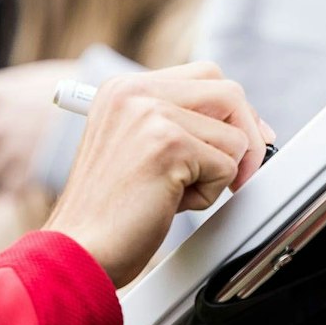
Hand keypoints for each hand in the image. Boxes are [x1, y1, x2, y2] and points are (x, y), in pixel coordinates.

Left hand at [0, 59, 76, 191]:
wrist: (118, 115)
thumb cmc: (89, 91)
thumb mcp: (49, 79)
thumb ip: (19, 92)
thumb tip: (6, 99)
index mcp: (4, 92)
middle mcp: (3, 122)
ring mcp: (15, 152)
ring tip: (16, 162)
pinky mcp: (31, 178)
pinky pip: (10, 189)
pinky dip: (17, 185)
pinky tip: (32, 176)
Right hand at [44, 64, 271, 284]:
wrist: (78, 248)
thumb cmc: (107, 211)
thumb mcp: (135, 148)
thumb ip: (176, 124)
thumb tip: (245, 125)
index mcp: (123, 88)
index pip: (205, 76)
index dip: (232, 112)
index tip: (241, 143)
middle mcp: (134, 92)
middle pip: (228, 92)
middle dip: (247, 134)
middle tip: (239, 173)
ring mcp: (151, 114)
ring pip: (234, 135)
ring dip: (218, 174)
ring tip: (176, 194)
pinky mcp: (168, 145)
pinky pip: (226, 166)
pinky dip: (208, 195)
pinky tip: (171, 204)